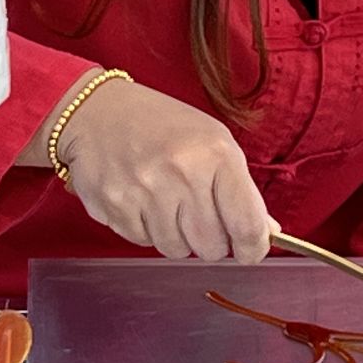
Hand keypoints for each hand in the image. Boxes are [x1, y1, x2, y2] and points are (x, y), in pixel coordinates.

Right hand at [41, 74, 274, 263]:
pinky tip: (141, 200)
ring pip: (176, 249)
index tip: (249, 251)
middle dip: (210, 240)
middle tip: (200, 217)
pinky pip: (143, 242)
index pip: (247, 224)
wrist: (96, 111)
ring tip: (166, 202)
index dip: (252, 248)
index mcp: (215, 154)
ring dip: (176, 236)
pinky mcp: (115, 207)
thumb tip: (266, 231)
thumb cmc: (161, 124)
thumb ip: (240, 188)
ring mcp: (145, 192)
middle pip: (211, 247)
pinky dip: (146, 229)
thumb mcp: (211, 142)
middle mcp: (182, 173)